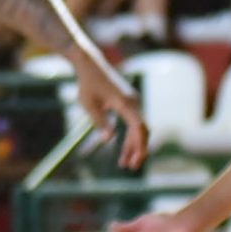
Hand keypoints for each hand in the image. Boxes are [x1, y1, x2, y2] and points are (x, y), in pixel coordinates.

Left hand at [75, 55, 148, 169]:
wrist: (90, 64)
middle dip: (138, 149)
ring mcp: (133, 102)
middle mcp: (133, 102)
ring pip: (139, 129)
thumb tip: (108, 139)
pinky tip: (124, 151)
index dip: (139, 144)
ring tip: (124, 164)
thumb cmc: (87, 84)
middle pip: (142, 130)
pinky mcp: (129, 103)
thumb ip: (99, 121)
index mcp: (124, 102)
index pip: (138, 126)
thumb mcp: (88, 104)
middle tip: (130, 167)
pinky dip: (131, 137)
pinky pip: (134, 124)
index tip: (136, 159)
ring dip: (134, 146)